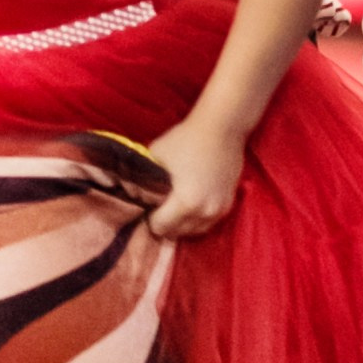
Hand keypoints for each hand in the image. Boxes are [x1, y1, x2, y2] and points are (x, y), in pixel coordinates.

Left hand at [145, 110, 245, 238]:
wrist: (221, 129)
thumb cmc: (185, 140)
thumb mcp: (156, 157)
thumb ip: (144, 178)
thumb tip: (134, 192)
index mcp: (185, 203)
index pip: (161, 227)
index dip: (149, 219)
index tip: (146, 208)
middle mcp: (204, 212)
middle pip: (178, 233)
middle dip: (165, 224)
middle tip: (157, 209)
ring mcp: (219, 210)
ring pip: (195, 231)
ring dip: (182, 225)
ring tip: (172, 209)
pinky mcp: (228, 204)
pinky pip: (208, 223)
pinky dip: (197, 220)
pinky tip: (188, 206)